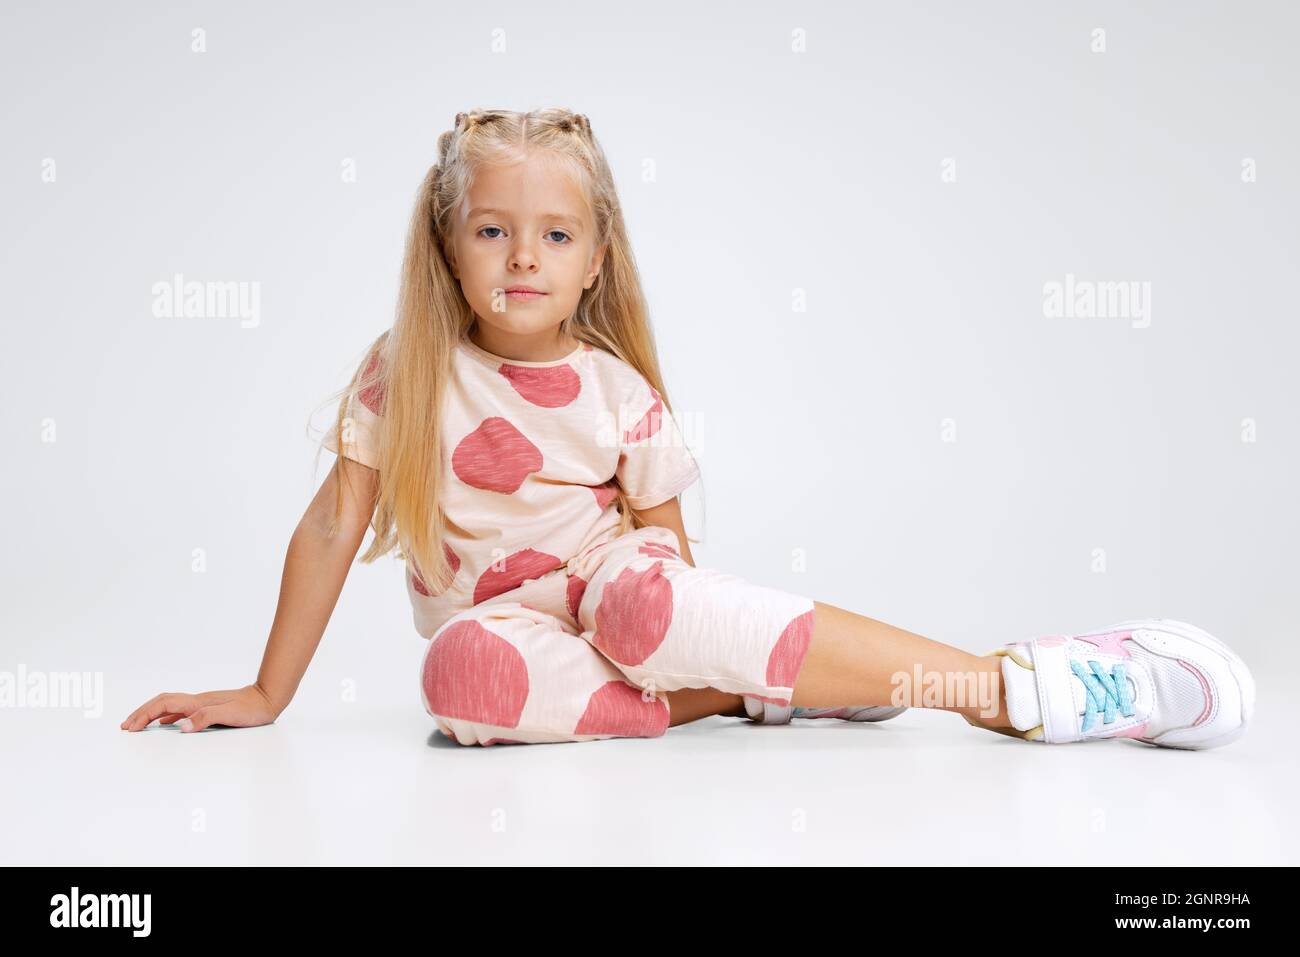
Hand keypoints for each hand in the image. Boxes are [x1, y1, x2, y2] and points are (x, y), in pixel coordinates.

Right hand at [120, 684, 281, 732]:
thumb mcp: (230, 715)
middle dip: (141, 713)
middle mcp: (197, 701)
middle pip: (162, 702)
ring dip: (151, 714)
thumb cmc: (252, 709)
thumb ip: (206, 718)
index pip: (163, 705)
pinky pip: (180, 711)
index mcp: (198, 703)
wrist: (268, 698)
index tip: (129, 727)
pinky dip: (166, 717)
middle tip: (125, 726)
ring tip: (137, 725)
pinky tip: (166, 725)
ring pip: (169, 706)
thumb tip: (181, 728)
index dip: (144, 715)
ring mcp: (202, 703)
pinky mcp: (208, 708)